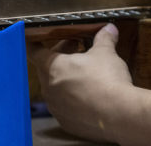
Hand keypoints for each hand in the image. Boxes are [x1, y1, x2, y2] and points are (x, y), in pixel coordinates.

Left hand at [29, 24, 132, 142]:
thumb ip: (104, 38)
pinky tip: (88, 93)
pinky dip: (72, 97)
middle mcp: (49, 88)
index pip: (34, 51)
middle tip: (75, 48)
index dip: (34, 43)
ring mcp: (56, 108)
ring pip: (55, 88)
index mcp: (53, 67)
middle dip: (60, 56)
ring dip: (65, 77)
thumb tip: (108, 29)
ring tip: (83, 71)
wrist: (117, 113)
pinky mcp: (67, 122)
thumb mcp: (105, 52)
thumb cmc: (106, 79)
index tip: (33, 38)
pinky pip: (64, 105)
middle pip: (46, 68)